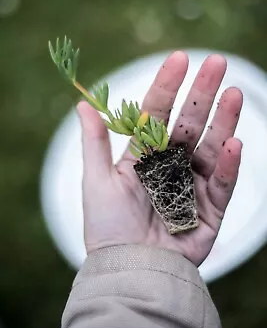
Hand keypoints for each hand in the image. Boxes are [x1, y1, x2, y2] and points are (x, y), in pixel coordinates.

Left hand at [77, 52, 242, 265]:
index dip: (167, 86)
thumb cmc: (108, 229)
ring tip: (234, 93)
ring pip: (211, 147)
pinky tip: (233, 144)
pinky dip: (228, 166)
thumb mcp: (96, 181)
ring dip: (224, 121)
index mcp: (144, 156)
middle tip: (217, 62)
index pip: (157, 114)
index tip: (179, 58)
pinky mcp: (210, 210)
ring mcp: (192, 186)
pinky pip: (222, 184)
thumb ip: (95, 143)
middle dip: (202, 94)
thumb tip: (83, 103)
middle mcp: (170, 166)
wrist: (129, 270)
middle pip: (189, 124)